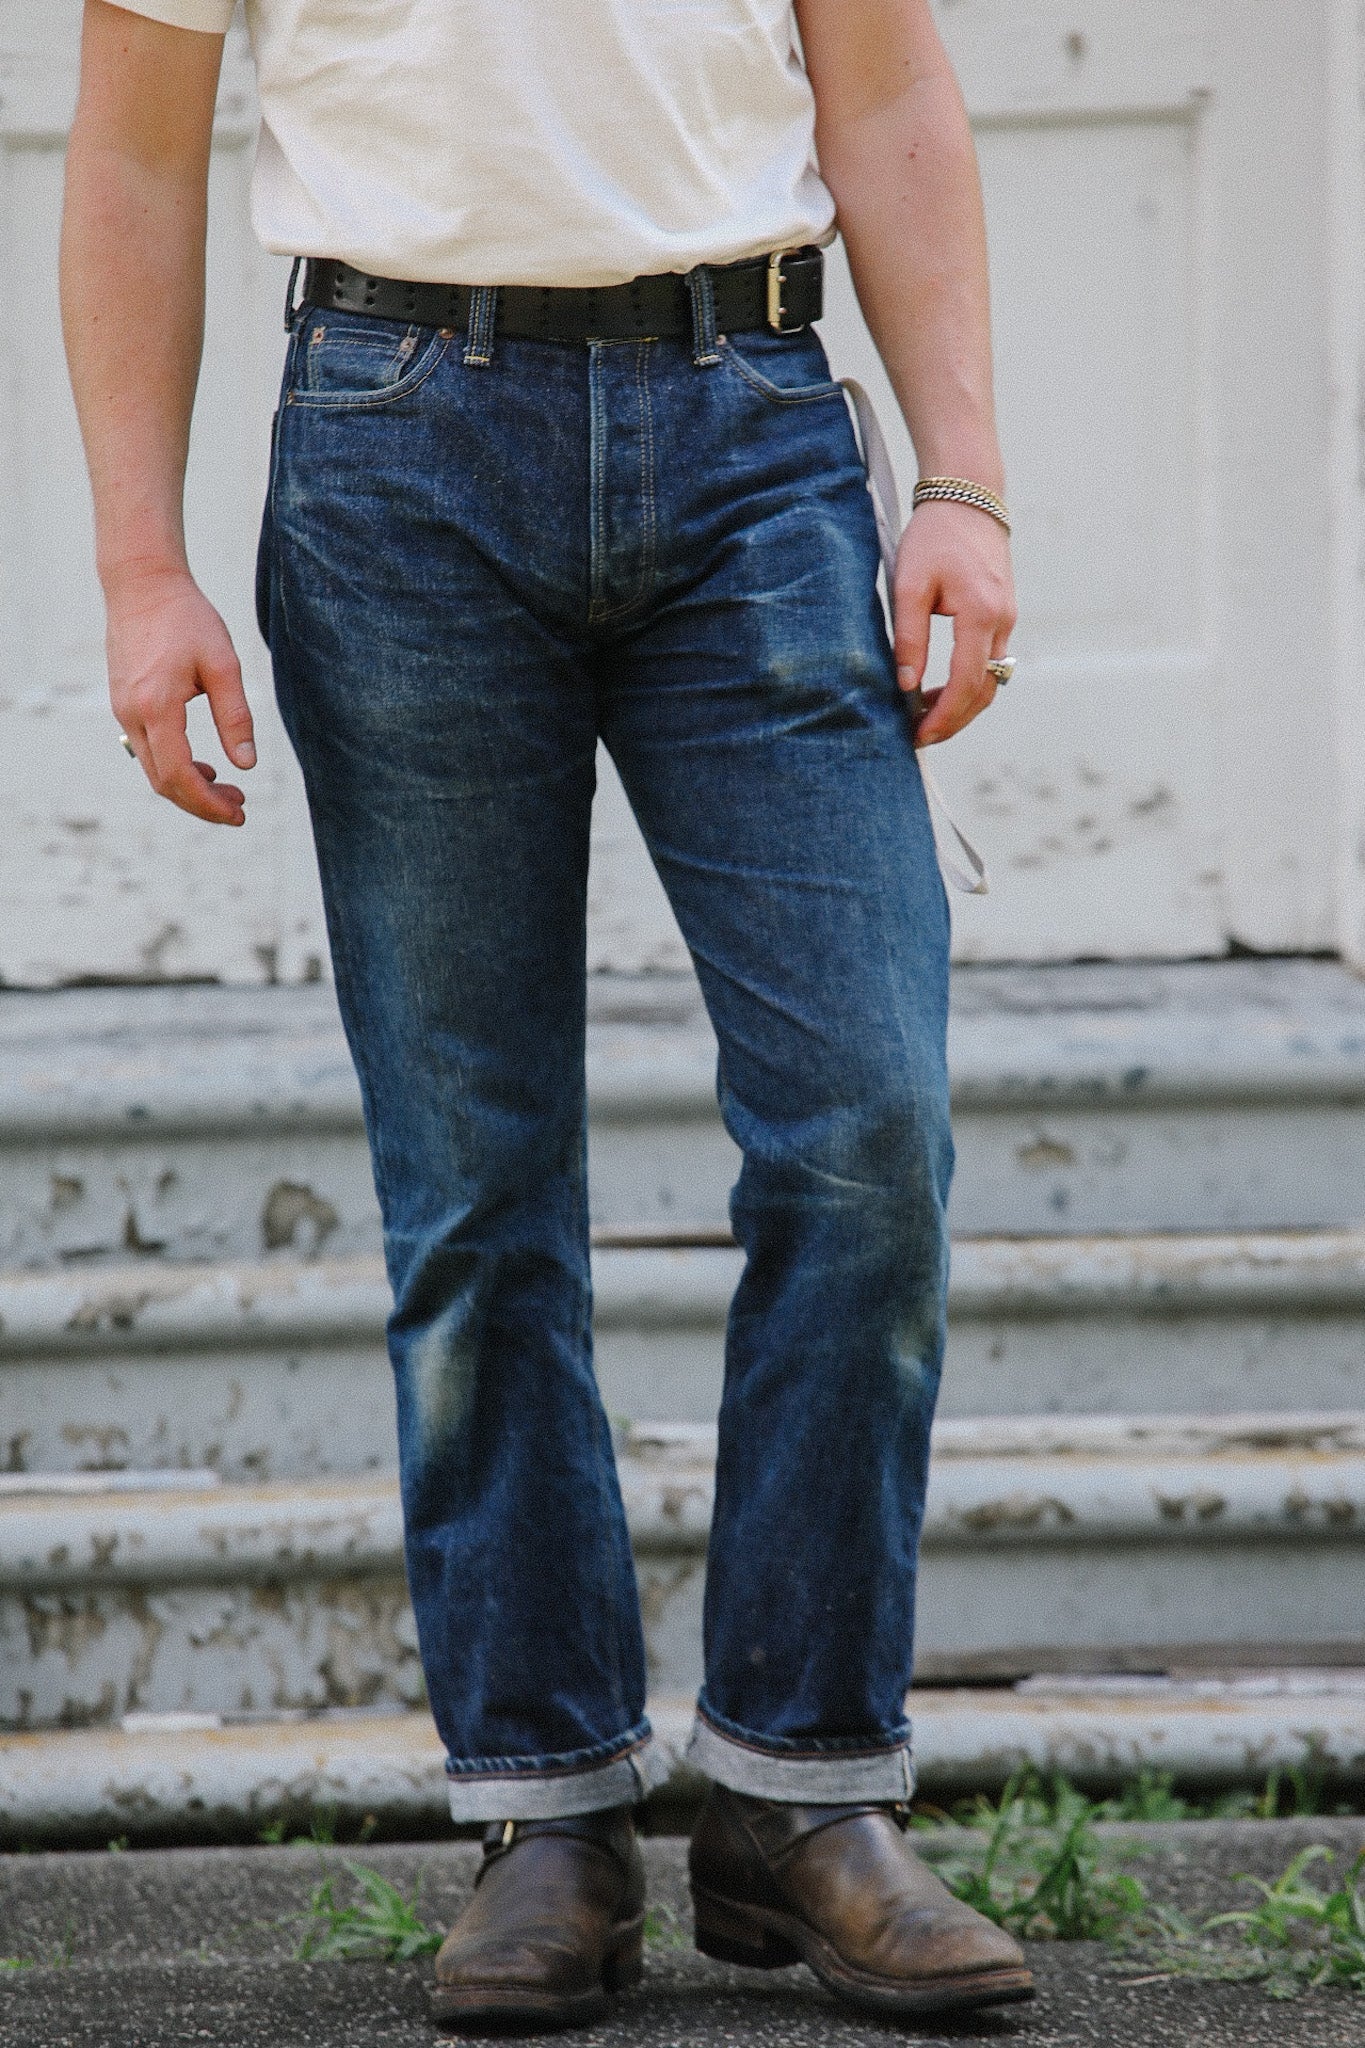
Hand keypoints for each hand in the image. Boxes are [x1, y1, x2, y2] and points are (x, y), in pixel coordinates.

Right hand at [105, 566, 254, 824]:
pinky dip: (174, 767)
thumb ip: (235, 717)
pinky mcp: (123, 704)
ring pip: (153, 770)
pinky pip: (146, 751)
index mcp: (157, 707)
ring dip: (189, 787)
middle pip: (164, 783)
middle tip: (240, 805)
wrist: (142, 584)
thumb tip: (246, 765)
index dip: (209, 804)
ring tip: (227, 789)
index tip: (239, 813)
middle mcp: (132, 715)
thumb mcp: (223, 665)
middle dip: (202, 803)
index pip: (180, 776)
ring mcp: (122, 711)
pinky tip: (202, 765)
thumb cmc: (187, 618)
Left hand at [892, 501, 1015, 746]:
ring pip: (991, 681)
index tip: (919, 736)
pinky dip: (968, 685)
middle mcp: (1003, 620)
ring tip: (925, 718)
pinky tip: (939, 691)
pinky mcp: (1003, 615)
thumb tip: (906, 685)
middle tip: (920, 737)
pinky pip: (990, 663)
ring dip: (962, 706)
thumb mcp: (910, 586)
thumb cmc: (934, 537)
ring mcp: (1008, 618)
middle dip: (954, 720)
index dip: (944, 716)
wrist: (968, 498)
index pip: (967, 683)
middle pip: (985, 691)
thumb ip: (908, 637)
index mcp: (981, 614)